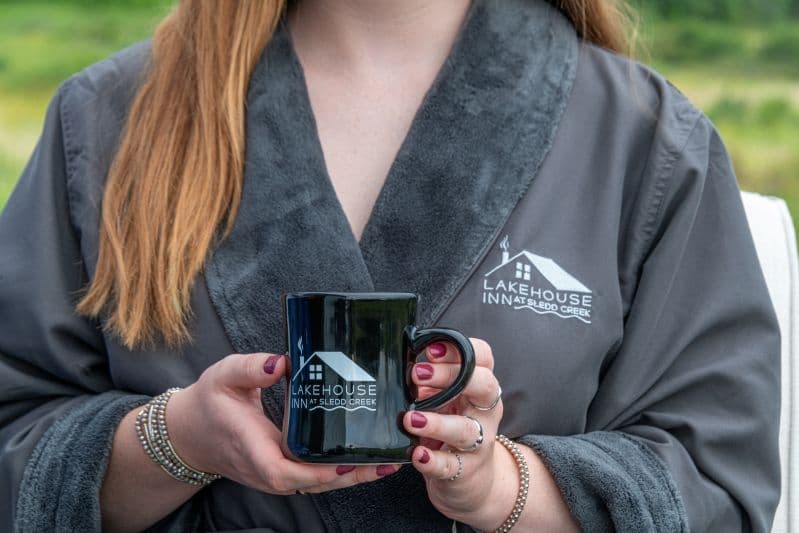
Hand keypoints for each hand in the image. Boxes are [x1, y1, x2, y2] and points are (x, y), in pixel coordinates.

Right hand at [166, 353, 397, 494]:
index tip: (345, 461)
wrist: (190, 433)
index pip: (286, 472)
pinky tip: (365, 460)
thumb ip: (250, 368)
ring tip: (387, 460)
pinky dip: (340, 472)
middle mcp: (267, 470)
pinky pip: (314, 477)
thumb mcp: (224, 376)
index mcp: (254, 449)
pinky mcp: (282, 472)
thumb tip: (281, 362)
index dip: (318, 471)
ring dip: (352, 476)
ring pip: (318, 484)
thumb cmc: (208, 403)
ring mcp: (275, 475)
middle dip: (352, 475)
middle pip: (314, 483)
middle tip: (387, 458)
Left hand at [402, 338, 514, 529]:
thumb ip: (431, 381)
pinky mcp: (464, 471)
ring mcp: (479, 443)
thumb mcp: (446, 399)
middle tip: (417, 374)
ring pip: (466, 429)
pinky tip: (417, 453)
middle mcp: (485, 412)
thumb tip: (407, 360)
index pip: (483, 358)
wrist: (472, 479)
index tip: (432, 350)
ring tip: (410, 418)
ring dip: (437, 422)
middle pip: (483, 385)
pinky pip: (450, 465)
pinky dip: (432, 460)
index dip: (461, 349)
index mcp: (481, 387)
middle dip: (451, 376)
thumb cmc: (453, 427)